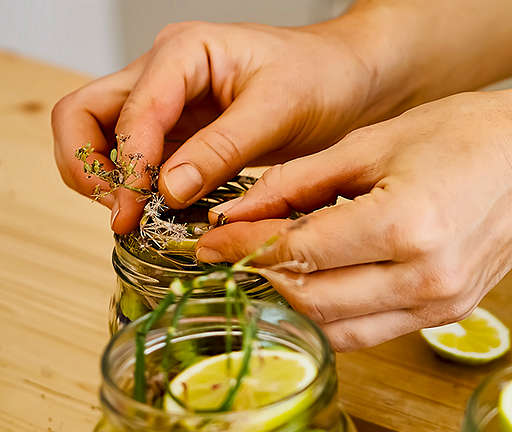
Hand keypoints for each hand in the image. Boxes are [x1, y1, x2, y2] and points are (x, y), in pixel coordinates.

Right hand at [52, 19, 389, 232]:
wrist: (349, 79)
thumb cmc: (321, 78)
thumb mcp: (278, 112)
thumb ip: (220, 150)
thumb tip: (168, 191)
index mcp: (183, 53)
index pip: (130, 111)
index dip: (126, 166)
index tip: (136, 211)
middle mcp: (163, 73)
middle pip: (84, 115)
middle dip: (89, 167)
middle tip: (120, 215)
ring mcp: (168, 103)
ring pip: (102, 138)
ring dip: (108, 180)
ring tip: (138, 220)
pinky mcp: (182, 133)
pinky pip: (141, 161)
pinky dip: (139, 188)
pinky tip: (161, 216)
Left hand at [195, 87, 511, 349]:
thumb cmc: (469, 137)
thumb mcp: (374, 143)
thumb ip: (299, 183)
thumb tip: (238, 213)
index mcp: (405, 226)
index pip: (300, 252)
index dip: (244, 249)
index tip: (208, 240)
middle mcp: (424, 279)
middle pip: (313, 301)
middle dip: (261, 279)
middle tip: (231, 255)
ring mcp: (440, 306)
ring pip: (339, 329)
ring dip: (295, 304)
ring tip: (269, 272)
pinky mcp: (448, 316)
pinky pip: (372, 331)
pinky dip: (335, 315)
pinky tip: (317, 286)